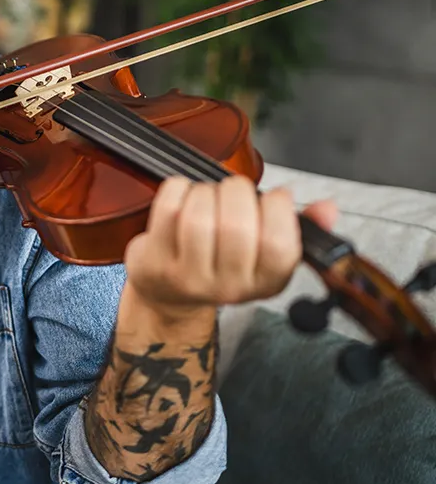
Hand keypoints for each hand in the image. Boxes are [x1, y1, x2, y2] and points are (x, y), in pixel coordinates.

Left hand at [123, 175, 339, 319]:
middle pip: (236, 227)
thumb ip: (300, 228)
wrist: (170, 294)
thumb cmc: (222, 261)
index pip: (281, 246)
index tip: (273, 197)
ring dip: (206, 191)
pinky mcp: (156, 261)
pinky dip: (178, 188)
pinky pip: (168, 210)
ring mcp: (189, 277)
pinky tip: (184, 193)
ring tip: (208, 194)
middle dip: (237, 192)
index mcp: (267, 282)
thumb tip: (328, 208)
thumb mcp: (265, 253)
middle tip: (234, 191)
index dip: (278, 210)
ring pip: (199, 217)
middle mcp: (229, 285)